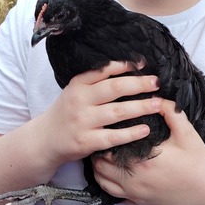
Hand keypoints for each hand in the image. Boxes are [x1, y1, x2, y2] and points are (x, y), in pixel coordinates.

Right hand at [37, 61, 160, 170]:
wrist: (45, 139)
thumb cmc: (68, 112)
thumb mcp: (76, 91)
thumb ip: (96, 81)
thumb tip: (129, 69)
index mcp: (78, 84)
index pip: (103, 70)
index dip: (124, 65)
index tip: (143, 63)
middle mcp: (80, 100)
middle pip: (114, 88)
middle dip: (139, 84)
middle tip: (157, 83)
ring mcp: (83, 121)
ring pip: (117, 112)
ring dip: (141, 107)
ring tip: (158, 104)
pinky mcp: (86, 142)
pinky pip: (113, 137)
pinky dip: (131, 133)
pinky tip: (146, 129)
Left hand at [93, 99, 204, 204]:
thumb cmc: (198, 162)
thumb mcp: (186, 132)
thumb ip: (170, 112)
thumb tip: (157, 96)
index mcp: (141, 160)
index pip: (108, 150)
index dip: (103, 139)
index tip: (106, 130)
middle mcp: (134, 180)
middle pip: (100, 168)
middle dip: (98, 154)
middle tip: (103, 142)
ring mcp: (136, 195)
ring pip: (104, 185)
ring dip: (101, 171)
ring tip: (105, 159)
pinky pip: (117, 198)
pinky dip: (111, 187)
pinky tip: (116, 177)